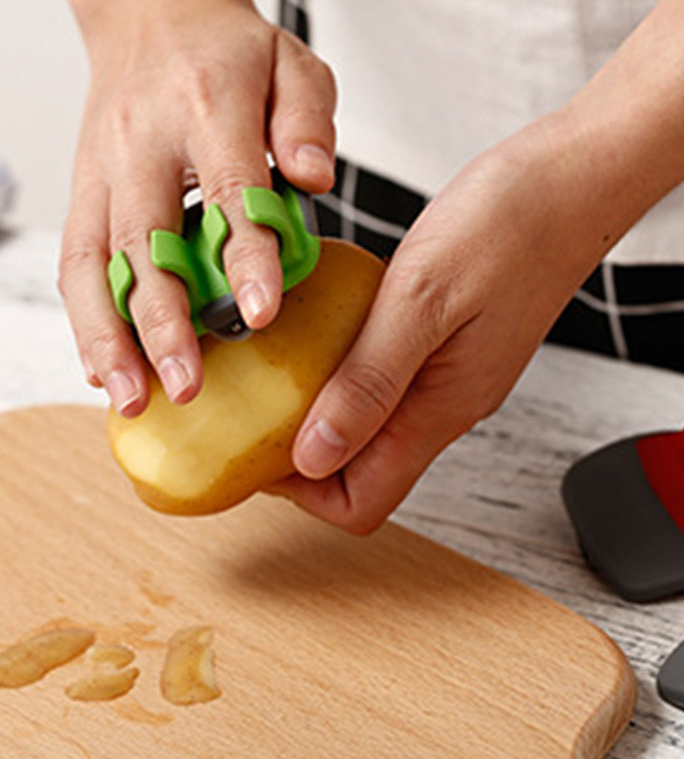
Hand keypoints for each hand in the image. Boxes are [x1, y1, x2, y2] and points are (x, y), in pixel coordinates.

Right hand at [58, 0, 335, 414]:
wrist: (149, 15)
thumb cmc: (228, 51)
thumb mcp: (289, 62)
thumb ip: (308, 117)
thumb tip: (315, 176)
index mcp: (207, 106)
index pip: (227, 190)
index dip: (244, 256)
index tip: (259, 316)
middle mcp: (141, 142)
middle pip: (143, 242)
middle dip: (161, 323)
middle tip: (185, 387)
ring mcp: (101, 169)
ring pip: (92, 263)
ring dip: (107, 337)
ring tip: (130, 398)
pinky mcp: (82, 190)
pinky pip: (75, 263)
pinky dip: (86, 320)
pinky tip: (103, 368)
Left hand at [271, 113, 628, 533]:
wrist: (572, 181)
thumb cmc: (508, 225)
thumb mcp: (421, 300)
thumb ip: (370, 382)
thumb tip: (314, 457)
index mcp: (439, 410)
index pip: (361, 503)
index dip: (302, 490)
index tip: (259, 442)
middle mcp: (443, 407)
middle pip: (359, 474)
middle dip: (299, 453)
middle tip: (259, 399)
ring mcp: (446, 380)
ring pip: (369, 428)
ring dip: (318, 408)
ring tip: (281, 364)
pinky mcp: (444, 349)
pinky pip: (383, 383)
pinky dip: (344, 369)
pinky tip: (324, 330)